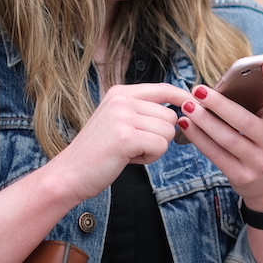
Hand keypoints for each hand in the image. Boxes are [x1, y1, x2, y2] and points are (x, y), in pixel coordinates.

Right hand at [45, 82, 187, 201]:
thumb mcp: (118, 120)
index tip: (194, 103)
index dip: (182, 97)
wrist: (68, 174)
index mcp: (120, 93)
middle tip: (134, 145)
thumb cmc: (98, 152)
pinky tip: (129, 159)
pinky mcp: (126, 136)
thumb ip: (143, 111)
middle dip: (160, 136)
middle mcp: (122, 100)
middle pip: (171, 115)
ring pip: (168, 132)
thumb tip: (181, 108)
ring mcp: (123, 117)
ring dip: (155, 148)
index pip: (164, 88)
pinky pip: (161, 146)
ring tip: (129, 151)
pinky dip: (150, 158)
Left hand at [175, 59, 262, 210]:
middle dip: (220, 105)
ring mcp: (258, 162)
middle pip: (246, 122)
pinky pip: (216, 155)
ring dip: (204, 122)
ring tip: (187, 106)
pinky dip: (199, 139)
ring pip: (228, 140)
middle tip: (199, 89)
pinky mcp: (241, 176)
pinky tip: (186, 124)